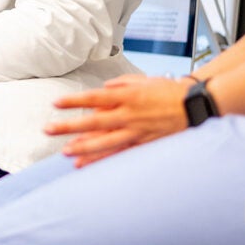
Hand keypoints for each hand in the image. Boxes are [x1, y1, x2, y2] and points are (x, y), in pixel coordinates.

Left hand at [44, 75, 189, 167]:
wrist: (195, 104)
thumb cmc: (168, 90)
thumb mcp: (142, 80)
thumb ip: (120, 85)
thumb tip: (103, 89)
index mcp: (127, 96)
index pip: (94, 98)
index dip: (74, 101)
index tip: (55, 103)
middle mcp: (129, 114)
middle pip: (94, 122)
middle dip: (69, 126)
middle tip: (48, 130)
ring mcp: (136, 131)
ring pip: (105, 142)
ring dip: (83, 148)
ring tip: (64, 152)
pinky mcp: (144, 144)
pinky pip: (119, 154)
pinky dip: (102, 160)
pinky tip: (86, 164)